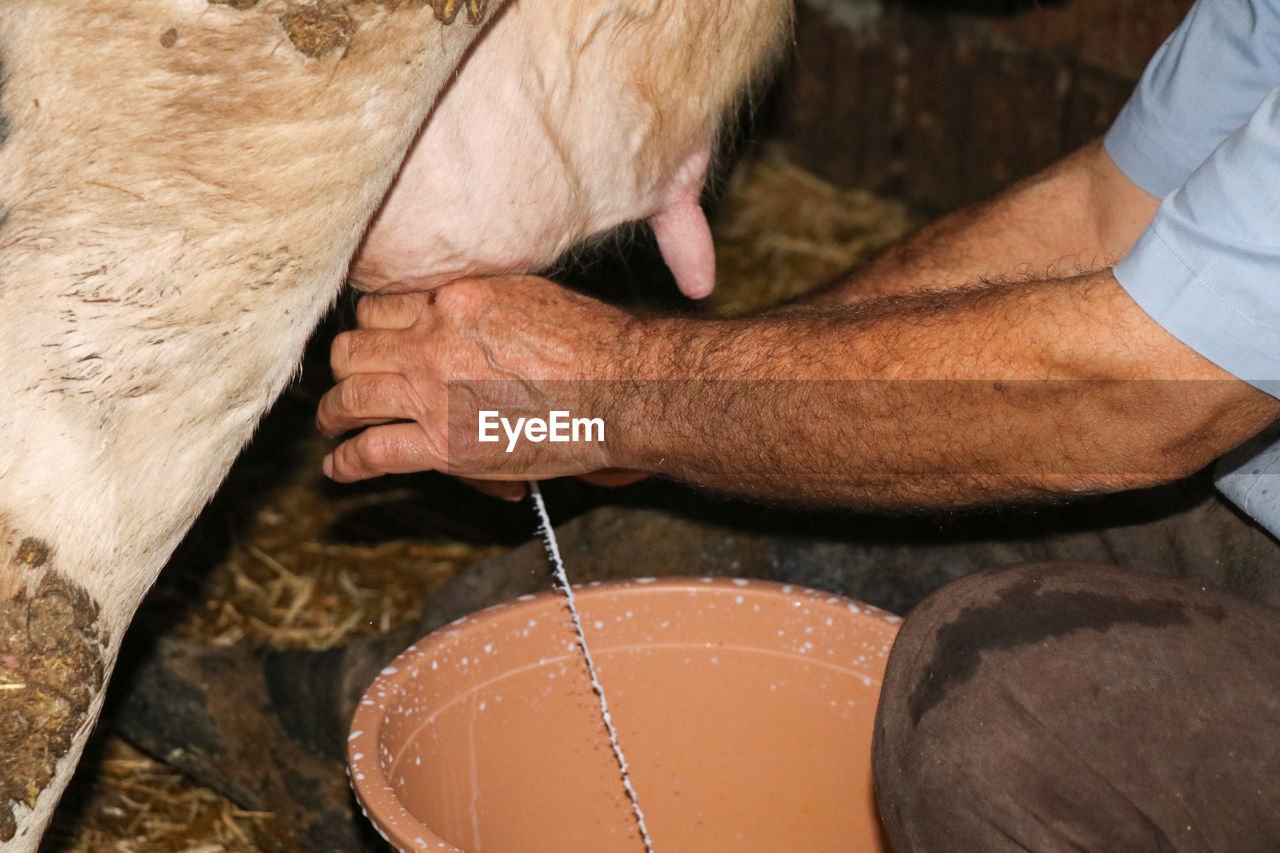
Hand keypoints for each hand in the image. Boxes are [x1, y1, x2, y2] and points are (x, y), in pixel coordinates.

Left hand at [317, 276, 649, 489]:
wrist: (620, 388)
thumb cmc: (594, 344)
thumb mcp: (531, 296)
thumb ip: (486, 303)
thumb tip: (466, 313)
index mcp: (455, 299)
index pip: (383, 306)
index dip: (373, 326)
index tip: (375, 341)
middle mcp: (433, 339)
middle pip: (353, 346)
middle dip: (346, 364)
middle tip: (347, 379)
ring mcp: (432, 392)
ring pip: (349, 395)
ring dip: (333, 412)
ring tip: (331, 422)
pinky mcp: (443, 444)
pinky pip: (372, 452)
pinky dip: (347, 463)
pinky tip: (337, 468)